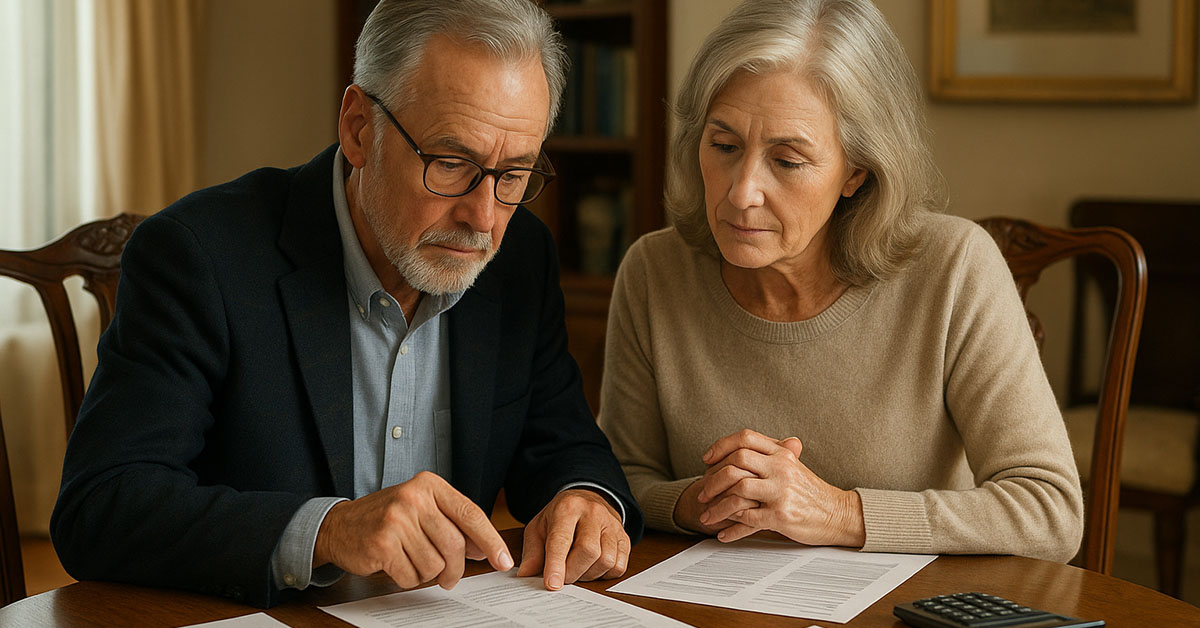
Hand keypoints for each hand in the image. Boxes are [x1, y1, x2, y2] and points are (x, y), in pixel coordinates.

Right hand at [313, 471, 513, 589]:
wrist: (340, 525)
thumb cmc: (388, 519)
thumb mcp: (422, 510)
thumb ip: (453, 524)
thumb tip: (484, 550)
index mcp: (429, 485)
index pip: (470, 513)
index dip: (490, 540)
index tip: (504, 560)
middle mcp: (414, 497)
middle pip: (454, 545)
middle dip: (455, 569)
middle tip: (449, 578)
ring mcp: (396, 519)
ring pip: (434, 564)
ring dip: (426, 573)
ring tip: (411, 561)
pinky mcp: (382, 543)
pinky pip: (411, 575)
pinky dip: (408, 578)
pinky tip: (396, 565)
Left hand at [517, 489, 629, 589]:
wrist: (587, 501)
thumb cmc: (560, 518)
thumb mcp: (538, 528)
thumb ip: (532, 552)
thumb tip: (526, 574)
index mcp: (568, 507)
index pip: (562, 539)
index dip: (556, 564)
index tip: (552, 584)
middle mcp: (593, 513)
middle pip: (588, 551)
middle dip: (573, 572)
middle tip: (562, 576)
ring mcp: (612, 525)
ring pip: (606, 560)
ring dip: (588, 574)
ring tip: (577, 569)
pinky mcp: (625, 538)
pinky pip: (619, 566)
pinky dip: (604, 574)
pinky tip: (592, 566)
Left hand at [699, 429, 864, 547]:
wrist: (838, 515)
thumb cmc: (813, 493)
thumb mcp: (794, 466)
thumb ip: (771, 455)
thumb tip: (741, 447)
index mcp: (782, 454)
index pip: (745, 438)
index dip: (721, 446)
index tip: (707, 459)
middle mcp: (781, 469)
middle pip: (736, 462)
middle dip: (712, 480)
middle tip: (702, 493)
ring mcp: (781, 492)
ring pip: (737, 491)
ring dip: (716, 506)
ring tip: (706, 515)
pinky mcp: (781, 515)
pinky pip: (747, 519)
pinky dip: (731, 528)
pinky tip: (722, 533)